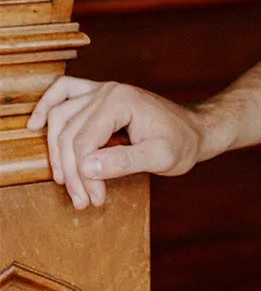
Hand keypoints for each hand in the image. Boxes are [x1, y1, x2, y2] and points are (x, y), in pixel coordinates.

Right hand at [26, 75, 209, 210]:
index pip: (84, 141)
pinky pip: (63, 93)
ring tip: (67, 182)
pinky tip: (36, 124)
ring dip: (57, 152)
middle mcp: (108, 90)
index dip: (83, 175)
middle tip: (83, 200)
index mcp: (122, 101)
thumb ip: (125, 162)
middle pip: (69, 133)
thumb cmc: (182, 143)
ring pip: (60, 119)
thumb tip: (86, 166)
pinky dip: (47, 106)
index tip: (93, 199)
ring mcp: (102, 90)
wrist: (195, 131)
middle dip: (72, 171)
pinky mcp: (100, 95)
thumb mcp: (161, 157)